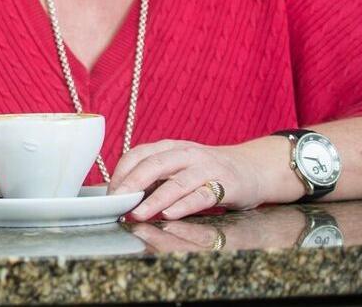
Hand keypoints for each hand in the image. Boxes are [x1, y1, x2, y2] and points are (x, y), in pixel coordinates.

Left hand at [107, 138, 268, 221]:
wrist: (252, 169)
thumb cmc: (207, 171)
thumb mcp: (178, 167)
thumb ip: (154, 178)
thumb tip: (121, 194)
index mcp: (170, 148)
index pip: (138, 154)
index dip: (121, 173)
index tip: (109, 193)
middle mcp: (186, 154)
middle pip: (154, 164)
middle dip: (132, 183)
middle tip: (117, 201)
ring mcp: (206, 168)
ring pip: (176, 182)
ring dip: (155, 199)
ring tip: (138, 213)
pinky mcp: (225, 185)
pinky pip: (201, 196)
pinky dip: (184, 205)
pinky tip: (169, 214)